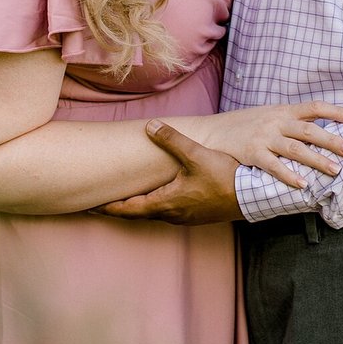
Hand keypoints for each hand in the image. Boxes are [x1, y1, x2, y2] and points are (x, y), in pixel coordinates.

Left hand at [96, 121, 242, 224]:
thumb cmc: (224, 178)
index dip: (108, 206)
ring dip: (137, 208)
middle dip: (119, 208)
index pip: (128, 208)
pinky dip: (154, 206)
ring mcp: (185, 217)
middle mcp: (172, 214)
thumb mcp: (196, 155)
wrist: (251, 197)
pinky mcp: (196, 215)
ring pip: (153, 214)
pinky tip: (158, 197)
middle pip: (138, 214)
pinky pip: (167, 212)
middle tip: (100, 202)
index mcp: (166, 202)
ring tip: (125, 199)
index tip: (90, 206)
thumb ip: (171, 140)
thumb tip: (150, 126)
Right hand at [199, 101, 342, 188]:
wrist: (211, 132)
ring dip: (317, 159)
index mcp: (283, 111)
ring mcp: (264, 138)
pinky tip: (303, 184)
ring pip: (295, 149)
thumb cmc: (243, 126)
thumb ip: (291, 121)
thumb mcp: (268, 116)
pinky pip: (274, 166)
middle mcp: (276, 122)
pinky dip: (289, 175)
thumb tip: (319, 129)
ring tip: (335, 170)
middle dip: (332, 140)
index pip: (315, 107)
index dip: (336, 112)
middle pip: (309, 130)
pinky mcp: (252, 154)